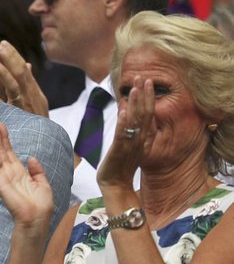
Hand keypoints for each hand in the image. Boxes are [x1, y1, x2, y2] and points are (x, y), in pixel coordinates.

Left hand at [0, 42, 47, 116]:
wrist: (46, 140)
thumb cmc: (38, 119)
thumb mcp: (38, 99)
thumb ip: (30, 82)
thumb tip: (26, 64)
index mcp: (33, 90)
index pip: (23, 68)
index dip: (14, 55)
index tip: (3, 44)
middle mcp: (30, 95)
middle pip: (20, 73)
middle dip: (10, 58)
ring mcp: (23, 106)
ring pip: (14, 86)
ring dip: (4, 74)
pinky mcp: (17, 117)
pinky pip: (3, 106)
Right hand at [0, 116, 53, 234]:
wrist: (37, 219)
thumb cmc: (41, 206)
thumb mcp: (43, 184)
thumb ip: (37, 170)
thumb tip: (30, 157)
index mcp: (19, 173)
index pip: (9, 152)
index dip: (6, 138)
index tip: (2, 125)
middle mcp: (9, 173)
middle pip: (1, 150)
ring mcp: (2, 177)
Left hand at [96, 76, 154, 191]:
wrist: (116, 186)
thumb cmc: (121, 165)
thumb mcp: (127, 143)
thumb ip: (127, 127)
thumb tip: (125, 108)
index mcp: (144, 138)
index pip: (148, 114)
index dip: (147, 97)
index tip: (146, 81)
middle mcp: (140, 140)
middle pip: (145, 114)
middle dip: (144, 95)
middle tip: (144, 77)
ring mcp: (131, 146)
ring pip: (135, 122)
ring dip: (135, 104)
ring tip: (135, 88)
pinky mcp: (119, 152)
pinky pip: (122, 136)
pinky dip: (123, 124)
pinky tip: (123, 111)